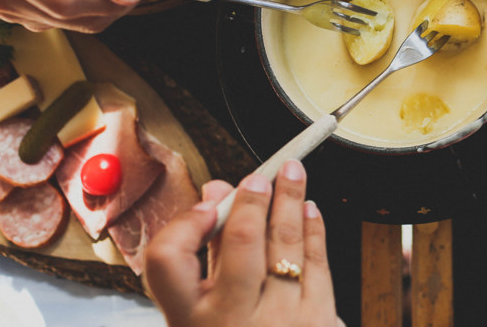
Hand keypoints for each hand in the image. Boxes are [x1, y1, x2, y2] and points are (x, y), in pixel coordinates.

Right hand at [145, 160, 342, 326]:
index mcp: (190, 320)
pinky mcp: (318, 322)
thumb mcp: (201, 312)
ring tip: (294, 174)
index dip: (185, 224)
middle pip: (241, 242)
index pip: (167, 260)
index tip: (205, 204)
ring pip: (287, 245)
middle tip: (261, 175)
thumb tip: (216, 193)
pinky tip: (309, 210)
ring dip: (292, 202)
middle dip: (254, 200)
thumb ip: (206, 253)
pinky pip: (318, 263)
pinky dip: (314, 230)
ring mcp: (279, 322)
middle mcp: (231, 321)